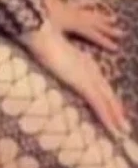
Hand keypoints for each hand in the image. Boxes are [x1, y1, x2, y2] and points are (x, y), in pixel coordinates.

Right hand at [20, 20, 129, 137]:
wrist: (42, 33)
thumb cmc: (42, 41)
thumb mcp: (52, 53)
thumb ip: (58, 61)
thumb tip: (54, 65)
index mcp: (85, 62)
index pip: (101, 85)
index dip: (109, 99)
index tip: (116, 112)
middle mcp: (91, 69)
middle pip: (108, 94)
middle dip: (117, 111)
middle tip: (125, 127)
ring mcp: (88, 76)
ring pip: (107, 101)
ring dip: (116, 118)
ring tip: (123, 133)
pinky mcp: (83, 83)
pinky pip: (98, 103)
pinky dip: (107, 117)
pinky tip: (113, 129)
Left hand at [44, 0, 121, 51]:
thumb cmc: (27, 14)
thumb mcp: (39, 27)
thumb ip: (48, 39)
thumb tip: (57, 52)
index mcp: (66, 20)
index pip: (88, 31)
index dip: (102, 40)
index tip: (115, 48)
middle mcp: (69, 12)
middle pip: (92, 20)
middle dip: (106, 28)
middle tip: (120, 33)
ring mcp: (64, 5)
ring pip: (87, 11)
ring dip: (100, 16)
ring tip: (113, 19)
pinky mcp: (58, 0)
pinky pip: (76, 2)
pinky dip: (86, 3)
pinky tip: (93, 2)